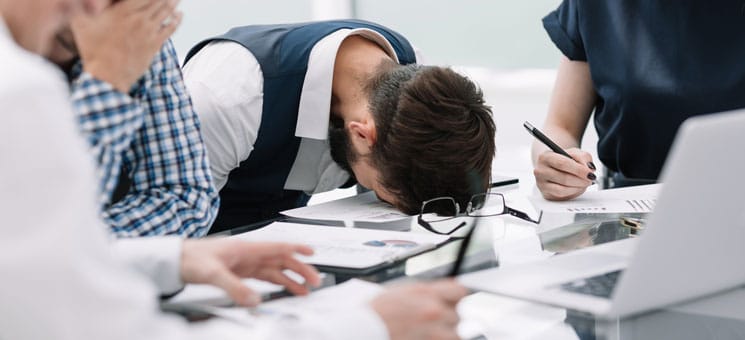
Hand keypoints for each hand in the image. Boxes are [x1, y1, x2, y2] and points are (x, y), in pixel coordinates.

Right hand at [71, 0, 181, 91]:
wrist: (107, 75)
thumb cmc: (92, 50)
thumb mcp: (81, 23)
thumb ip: (84, 6)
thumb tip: (90, 1)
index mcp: (122, 10)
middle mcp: (138, 18)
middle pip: (157, 0)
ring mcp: (148, 31)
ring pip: (166, 12)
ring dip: (173, 2)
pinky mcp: (155, 44)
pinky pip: (170, 29)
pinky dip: (176, 20)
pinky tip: (179, 15)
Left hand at [180, 239, 320, 306]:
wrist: (175, 261)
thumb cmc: (190, 258)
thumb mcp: (212, 273)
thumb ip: (234, 287)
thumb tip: (254, 301)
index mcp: (246, 248)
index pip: (277, 247)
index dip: (296, 249)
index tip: (312, 254)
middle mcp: (249, 255)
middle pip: (280, 261)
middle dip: (299, 270)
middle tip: (314, 281)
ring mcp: (245, 264)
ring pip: (274, 271)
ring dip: (290, 279)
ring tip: (304, 291)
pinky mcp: (239, 273)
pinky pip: (263, 279)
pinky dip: (275, 285)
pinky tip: (282, 291)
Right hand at [372, 280, 466, 339]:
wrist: (364, 330)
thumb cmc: (377, 312)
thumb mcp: (401, 290)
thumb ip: (426, 291)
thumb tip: (443, 293)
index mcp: (427, 293)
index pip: (459, 291)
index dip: (455, 297)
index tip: (453, 302)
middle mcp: (433, 312)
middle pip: (457, 316)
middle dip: (446, 319)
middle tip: (430, 322)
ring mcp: (433, 334)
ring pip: (454, 336)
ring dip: (444, 335)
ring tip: (426, 334)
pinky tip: (421, 338)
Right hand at [534, 148, 595, 200]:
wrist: (554, 167)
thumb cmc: (564, 159)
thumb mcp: (575, 153)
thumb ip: (583, 157)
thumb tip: (588, 168)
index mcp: (545, 157)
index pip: (562, 163)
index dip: (578, 169)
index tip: (590, 173)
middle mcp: (540, 171)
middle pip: (564, 178)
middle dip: (581, 180)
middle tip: (590, 179)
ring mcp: (541, 184)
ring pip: (563, 189)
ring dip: (578, 187)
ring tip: (584, 182)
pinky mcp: (546, 194)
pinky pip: (562, 196)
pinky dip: (573, 192)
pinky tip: (577, 187)